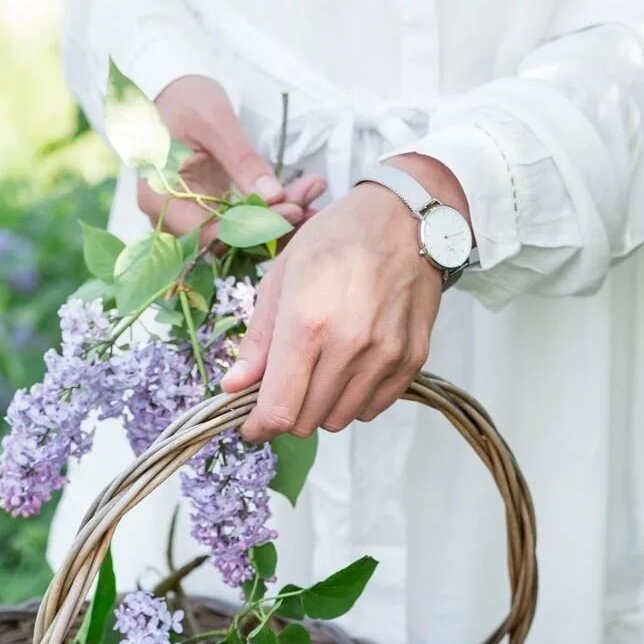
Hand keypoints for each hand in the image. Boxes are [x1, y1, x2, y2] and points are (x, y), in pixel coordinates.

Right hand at [141, 75, 325, 242]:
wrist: (174, 94)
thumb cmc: (184, 99)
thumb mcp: (214, 120)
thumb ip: (242, 159)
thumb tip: (273, 197)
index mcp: (159, 199)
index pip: (209, 233)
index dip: (252, 228)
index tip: (290, 210)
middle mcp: (171, 219)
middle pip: (227, 240)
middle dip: (271, 225)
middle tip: (308, 204)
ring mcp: (190, 219)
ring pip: (239, 236)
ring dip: (276, 222)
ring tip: (312, 201)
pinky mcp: (208, 214)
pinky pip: (242, 224)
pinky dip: (270, 214)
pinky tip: (301, 202)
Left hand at [222, 158, 464, 439]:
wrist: (405, 218)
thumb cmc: (336, 239)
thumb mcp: (282, 277)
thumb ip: (258, 339)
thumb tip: (233, 387)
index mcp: (307, 322)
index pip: (279, 409)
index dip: (259, 426)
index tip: (252, 425)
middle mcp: (348, 345)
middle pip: (306, 421)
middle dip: (289, 411)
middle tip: (288, 383)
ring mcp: (384, 356)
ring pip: (339, 421)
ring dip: (322, 406)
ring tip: (321, 369)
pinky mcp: (410, 360)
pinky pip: (372, 409)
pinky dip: (355, 399)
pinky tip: (351, 367)